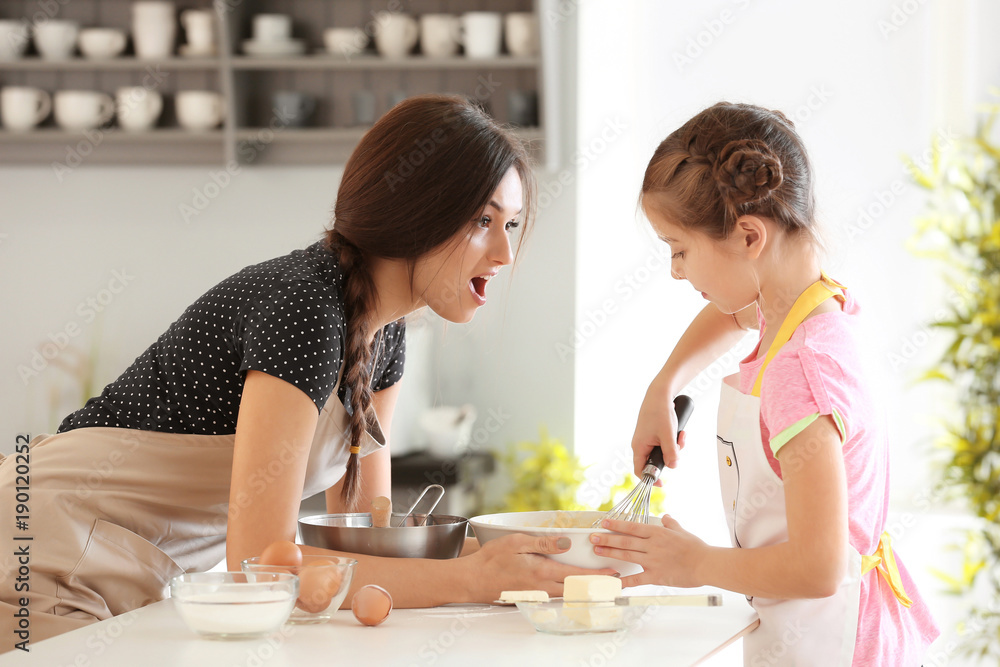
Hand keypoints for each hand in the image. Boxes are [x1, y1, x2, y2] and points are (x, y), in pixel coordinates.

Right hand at [462, 533, 617, 600]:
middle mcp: (543, 587)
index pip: (577, 575)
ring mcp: (537, 595)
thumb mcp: (517, 542)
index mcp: (542, 572)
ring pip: (567, 595)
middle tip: (614, 583)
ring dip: (584, 590)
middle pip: (577, 589)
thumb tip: (567, 543)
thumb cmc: (492, 559)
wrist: (473, 580)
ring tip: (599, 584)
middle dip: (597, 586)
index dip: (598, 576)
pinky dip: (568, 593)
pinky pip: (555, 597)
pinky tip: (572, 588)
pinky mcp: (530, 598)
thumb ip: (543, 544)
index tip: (614, 574)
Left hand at [589, 515, 705, 588]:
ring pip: (627, 556)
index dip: (617, 524)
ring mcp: (653, 561)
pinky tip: (612, 581)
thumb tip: (666, 517)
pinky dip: (624, 581)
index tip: (604, 522)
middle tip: (592, 538)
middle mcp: (652, 545)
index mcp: (658, 533)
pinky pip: (637, 579)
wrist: (706, 564)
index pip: (632, 527)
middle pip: (625, 541)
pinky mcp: (656, 576)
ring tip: (597, 551)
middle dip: (607, 539)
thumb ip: (671, 524)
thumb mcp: (682, 531)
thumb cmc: (696, 547)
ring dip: (610, 553)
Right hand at [631, 382, 686, 480]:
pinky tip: (680, 431)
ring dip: (675, 446)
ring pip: (663, 452)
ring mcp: (648, 439)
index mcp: (639, 447)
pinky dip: (674, 440)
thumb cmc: (660, 412)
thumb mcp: (667, 434)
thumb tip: (673, 466)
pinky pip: (665, 443)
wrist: (660, 394)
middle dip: (671, 456)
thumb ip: (671, 452)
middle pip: (656, 461)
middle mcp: (641, 444)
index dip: (650, 478)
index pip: (640, 470)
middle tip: (679, 445)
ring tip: (681, 434)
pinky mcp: (654, 434)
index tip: (662, 483)